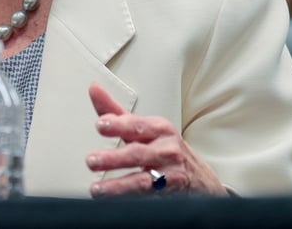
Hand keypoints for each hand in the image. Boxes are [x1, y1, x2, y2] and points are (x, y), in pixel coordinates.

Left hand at [84, 82, 227, 196]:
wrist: (201, 179)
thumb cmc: (165, 148)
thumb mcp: (145, 128)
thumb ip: (116, 112)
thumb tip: (94, 88)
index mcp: (159, 129)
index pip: (136, 125)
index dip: (118, 125)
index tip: (100, 125)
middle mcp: (166, 150)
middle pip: (138, 154)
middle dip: (113, 158)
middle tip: (91, 160)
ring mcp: (170, 175)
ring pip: (143, 181)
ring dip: (118, 187)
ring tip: (97, 190)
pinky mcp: (171, 196)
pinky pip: (149, 199)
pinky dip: (131, 201)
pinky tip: (114, 203)